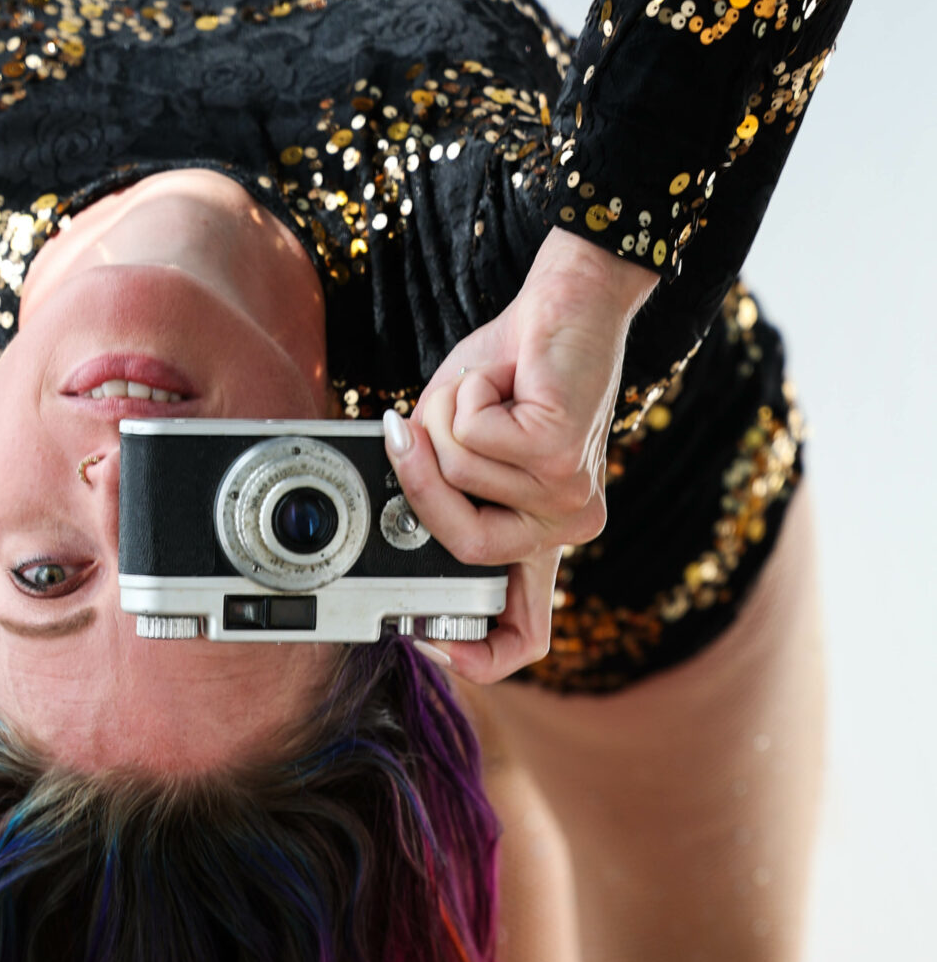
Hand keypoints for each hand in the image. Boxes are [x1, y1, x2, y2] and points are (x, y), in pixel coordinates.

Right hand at [383, 228, 657, 684]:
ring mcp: (568, 502)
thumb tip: (389, 516)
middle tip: (409, 439)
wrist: (570, 303)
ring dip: (446, 425)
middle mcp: (561, 533)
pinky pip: (474, 443)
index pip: (522, 640)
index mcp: (535, 542)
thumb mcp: (454, 446)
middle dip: (421, 491)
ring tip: (482, 394)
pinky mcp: (563, 458)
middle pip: (462, 551)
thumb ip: (429, 492)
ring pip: (460, 485)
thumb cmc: (507, 375)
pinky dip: (466, 399)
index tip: (427, 636)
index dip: (476, 658)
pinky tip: (502, 381)